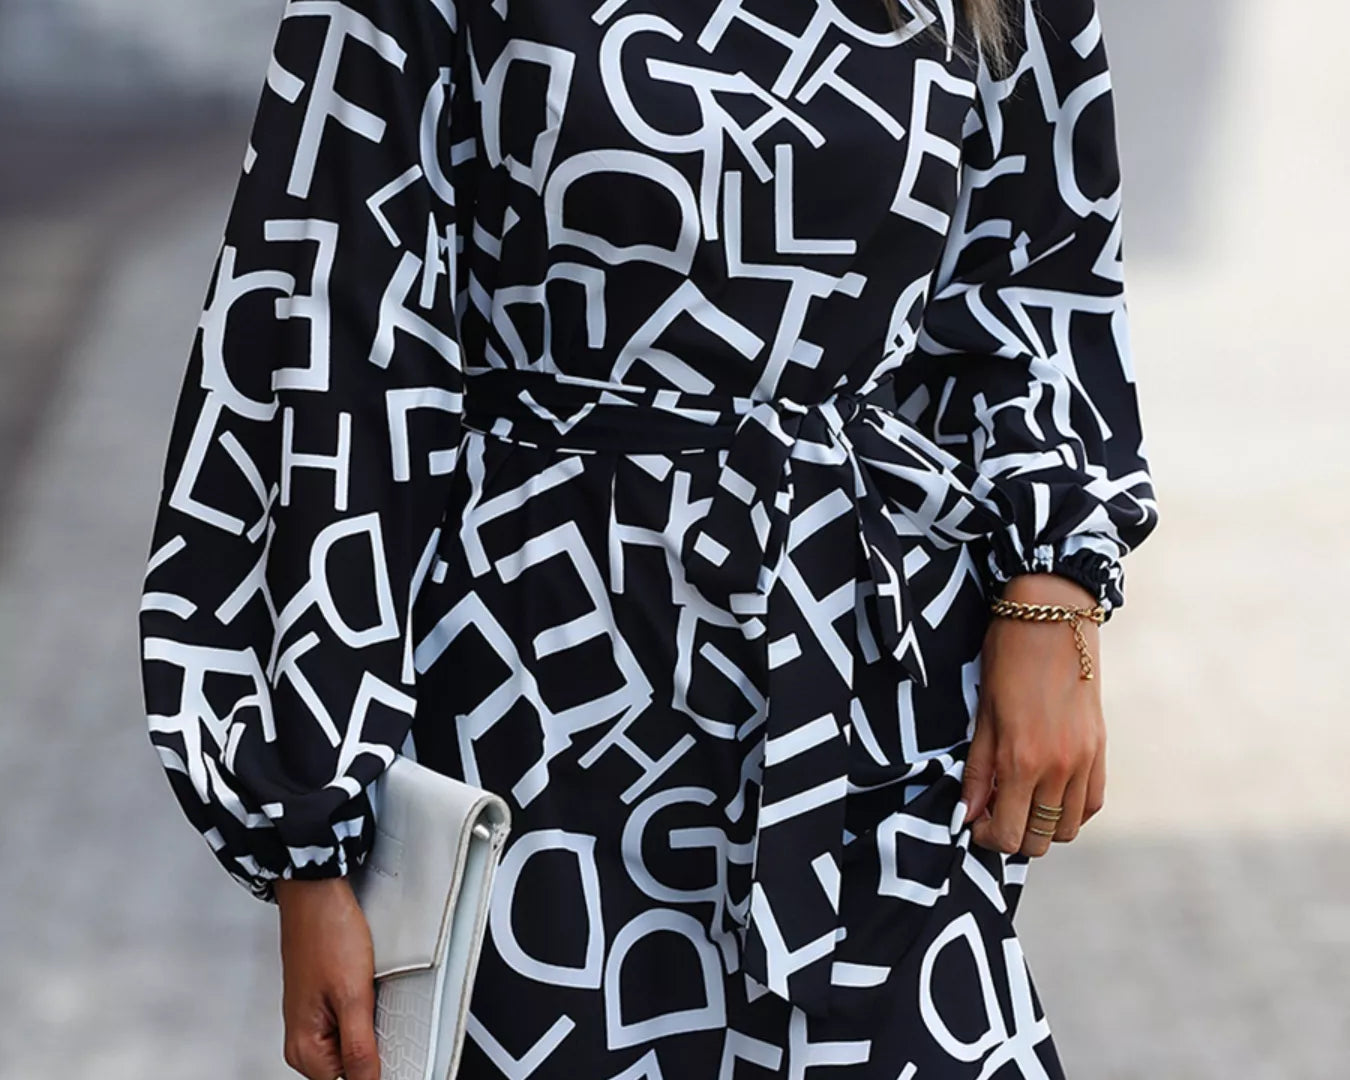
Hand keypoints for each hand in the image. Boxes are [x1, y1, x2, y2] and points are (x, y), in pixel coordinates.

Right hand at [275, 877, 380, 1079]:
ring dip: (369, 1029)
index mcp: (305, 1049)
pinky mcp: (323, 1004)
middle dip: (373, 1049)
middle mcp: (303, 1041)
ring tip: (371, 996)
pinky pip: (349, 1024)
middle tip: (379, 1014)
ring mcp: (313, 1021)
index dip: (375, 1070)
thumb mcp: (354, 996)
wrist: (317, 894)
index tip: (393, 1051)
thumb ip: (361, 1049)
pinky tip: (370, 992)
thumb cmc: (328, 934)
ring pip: (351, 1045)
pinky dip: (365, 1013)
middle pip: (349, 1068)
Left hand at [961, 573, 1106, 857]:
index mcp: (1021, 760)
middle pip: (1039, 840)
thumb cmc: (1007, 659)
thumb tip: (968, 814)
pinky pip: (1091, 803)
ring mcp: (1084, 760)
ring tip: (1021, 801)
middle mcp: (1059, 768)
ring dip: (1041, 825)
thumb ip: (977, 771)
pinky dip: (1069, 809)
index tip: (976, 824)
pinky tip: (1048, 791)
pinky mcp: (1100, 749)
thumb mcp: (982, 715)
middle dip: (1013, 836)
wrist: (1052, 617)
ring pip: (1067, 828)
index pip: (1008, 835)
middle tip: (995, 813)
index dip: (987, 839)